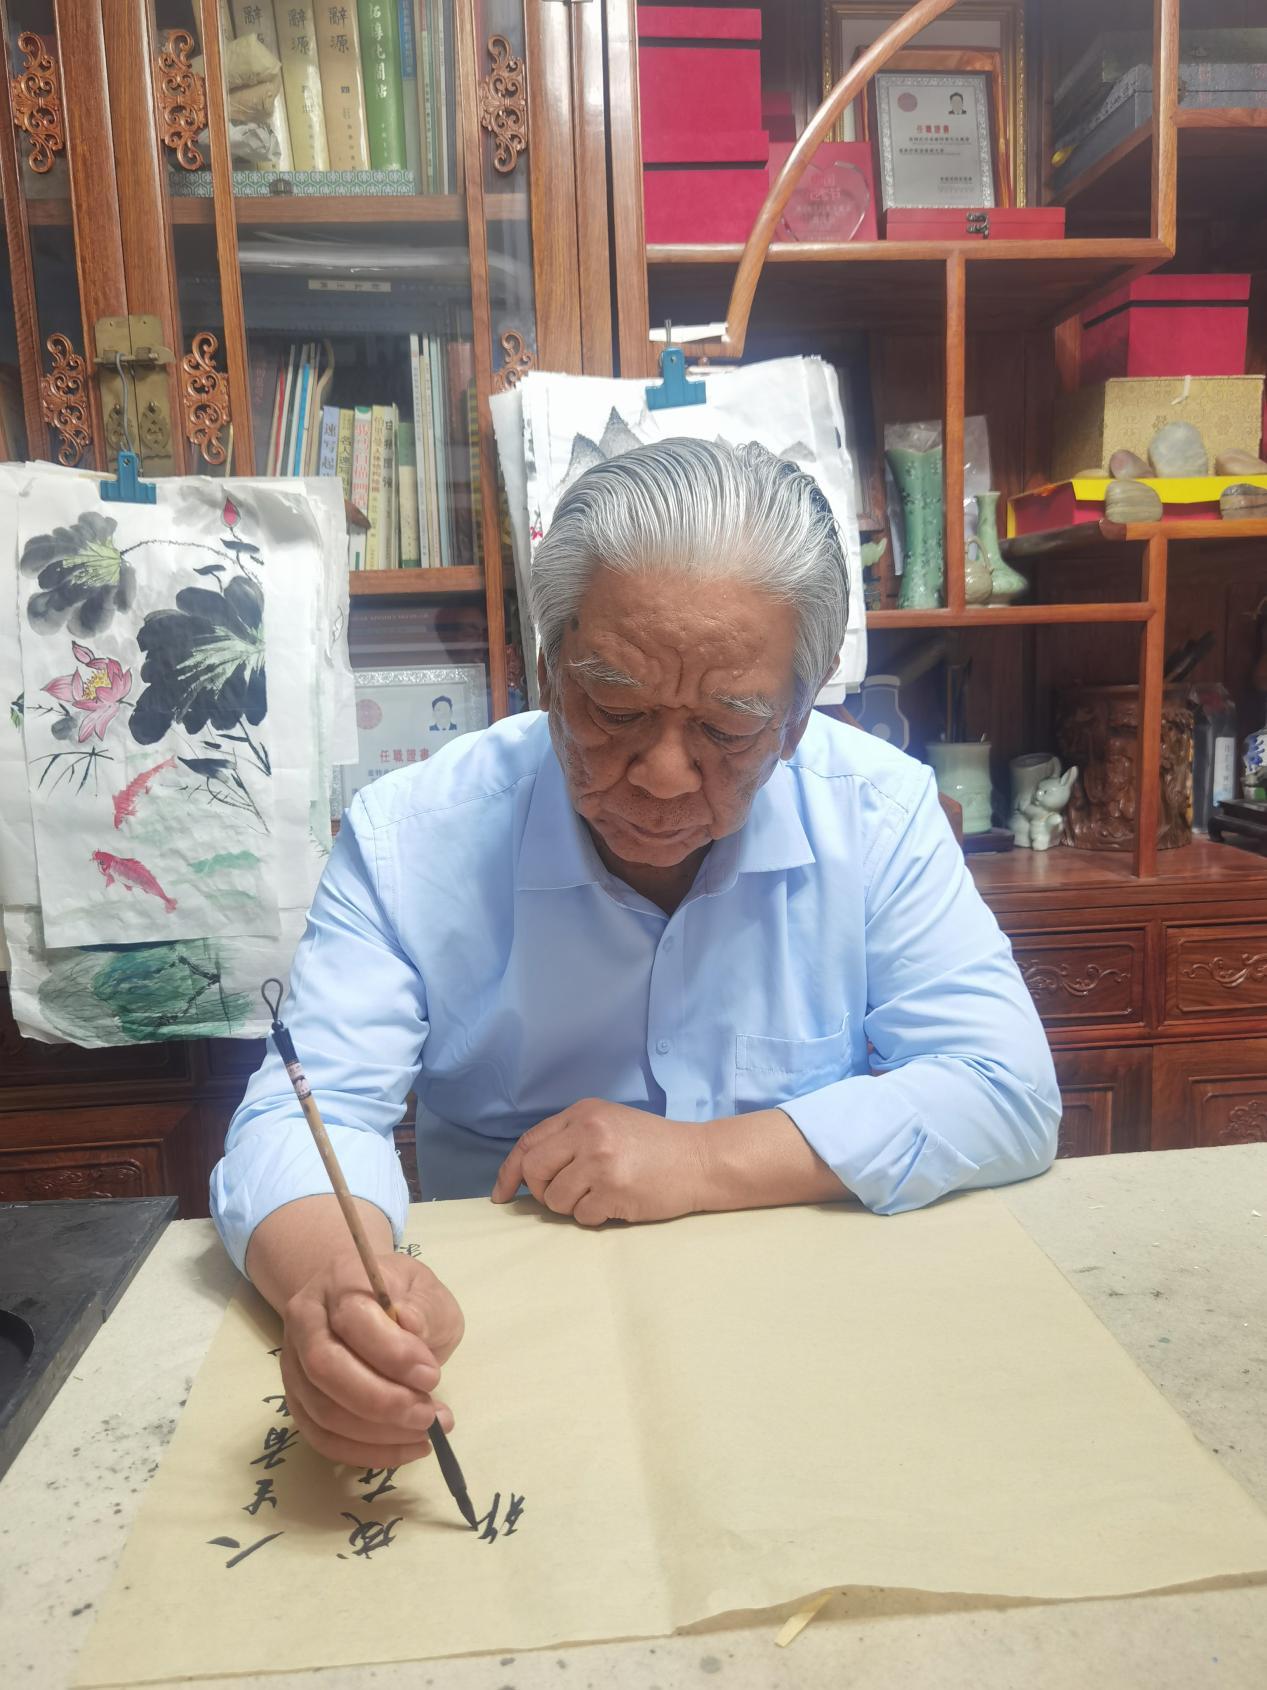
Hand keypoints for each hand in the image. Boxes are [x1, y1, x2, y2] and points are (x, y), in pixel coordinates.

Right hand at [279, 1250, 464, 1469]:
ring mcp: (295, 1365)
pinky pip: (323, 1439)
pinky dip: (366, 1453)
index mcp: (339, 1282)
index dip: (393, 1353)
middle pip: (325, 1368)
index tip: (432, 1375)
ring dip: (379, 1433)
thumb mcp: (426, 1290)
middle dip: (382, 1401)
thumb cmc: (401, 1297)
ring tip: (426, 1432)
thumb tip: (412, 1326)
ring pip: (323, 1411)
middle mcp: (305, 1322)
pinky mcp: (298, 1402)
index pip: (353, 1318)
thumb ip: (425, 1309)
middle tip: (428, 1415)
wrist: (362, 1303)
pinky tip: (405, 1448)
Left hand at [490, 1098, 706, 1225]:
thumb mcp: (609, 1123)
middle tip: (566, 1193)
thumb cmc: (654, 1145)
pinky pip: (581, 1216)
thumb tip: (524, 1173)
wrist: (699, 1159)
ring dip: (572, 1205)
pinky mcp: (614, 1190)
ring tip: (601, 1193)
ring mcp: (600, 1161)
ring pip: (554, 1199)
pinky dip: (595, 1216)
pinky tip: (617, 1202)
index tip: (502, 1194)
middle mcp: (588, 1132)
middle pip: (534, 1171)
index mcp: (583, 1112)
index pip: (529, 1142)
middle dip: (541, 1191)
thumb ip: (570, 1138)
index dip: (510, 1171)